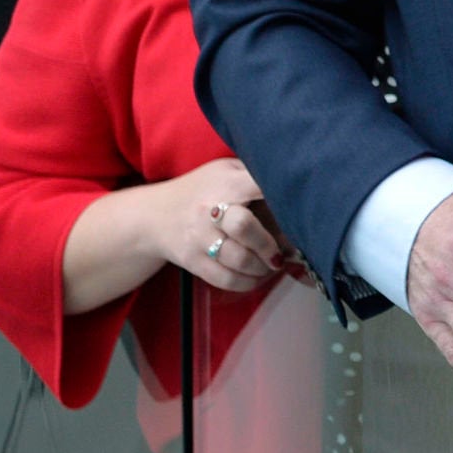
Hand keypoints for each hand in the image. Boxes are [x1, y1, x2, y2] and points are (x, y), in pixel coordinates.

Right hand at [162, 157, 291, 293]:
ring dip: (263, 267)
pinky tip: (256, 276)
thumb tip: (297, 192)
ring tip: (271, 263)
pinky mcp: (193, 261)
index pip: (257, 185)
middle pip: (244, 227)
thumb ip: (255, 174)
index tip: (298, 207)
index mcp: (225, 183)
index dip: (281, 195)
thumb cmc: (202, 189)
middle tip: (281, 250)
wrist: (154, 215)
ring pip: (239, 259)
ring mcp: (199, 238)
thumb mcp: (226, 170)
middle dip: (269, 242)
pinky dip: (248, 282)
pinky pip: (226, 279)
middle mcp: (210, 210)